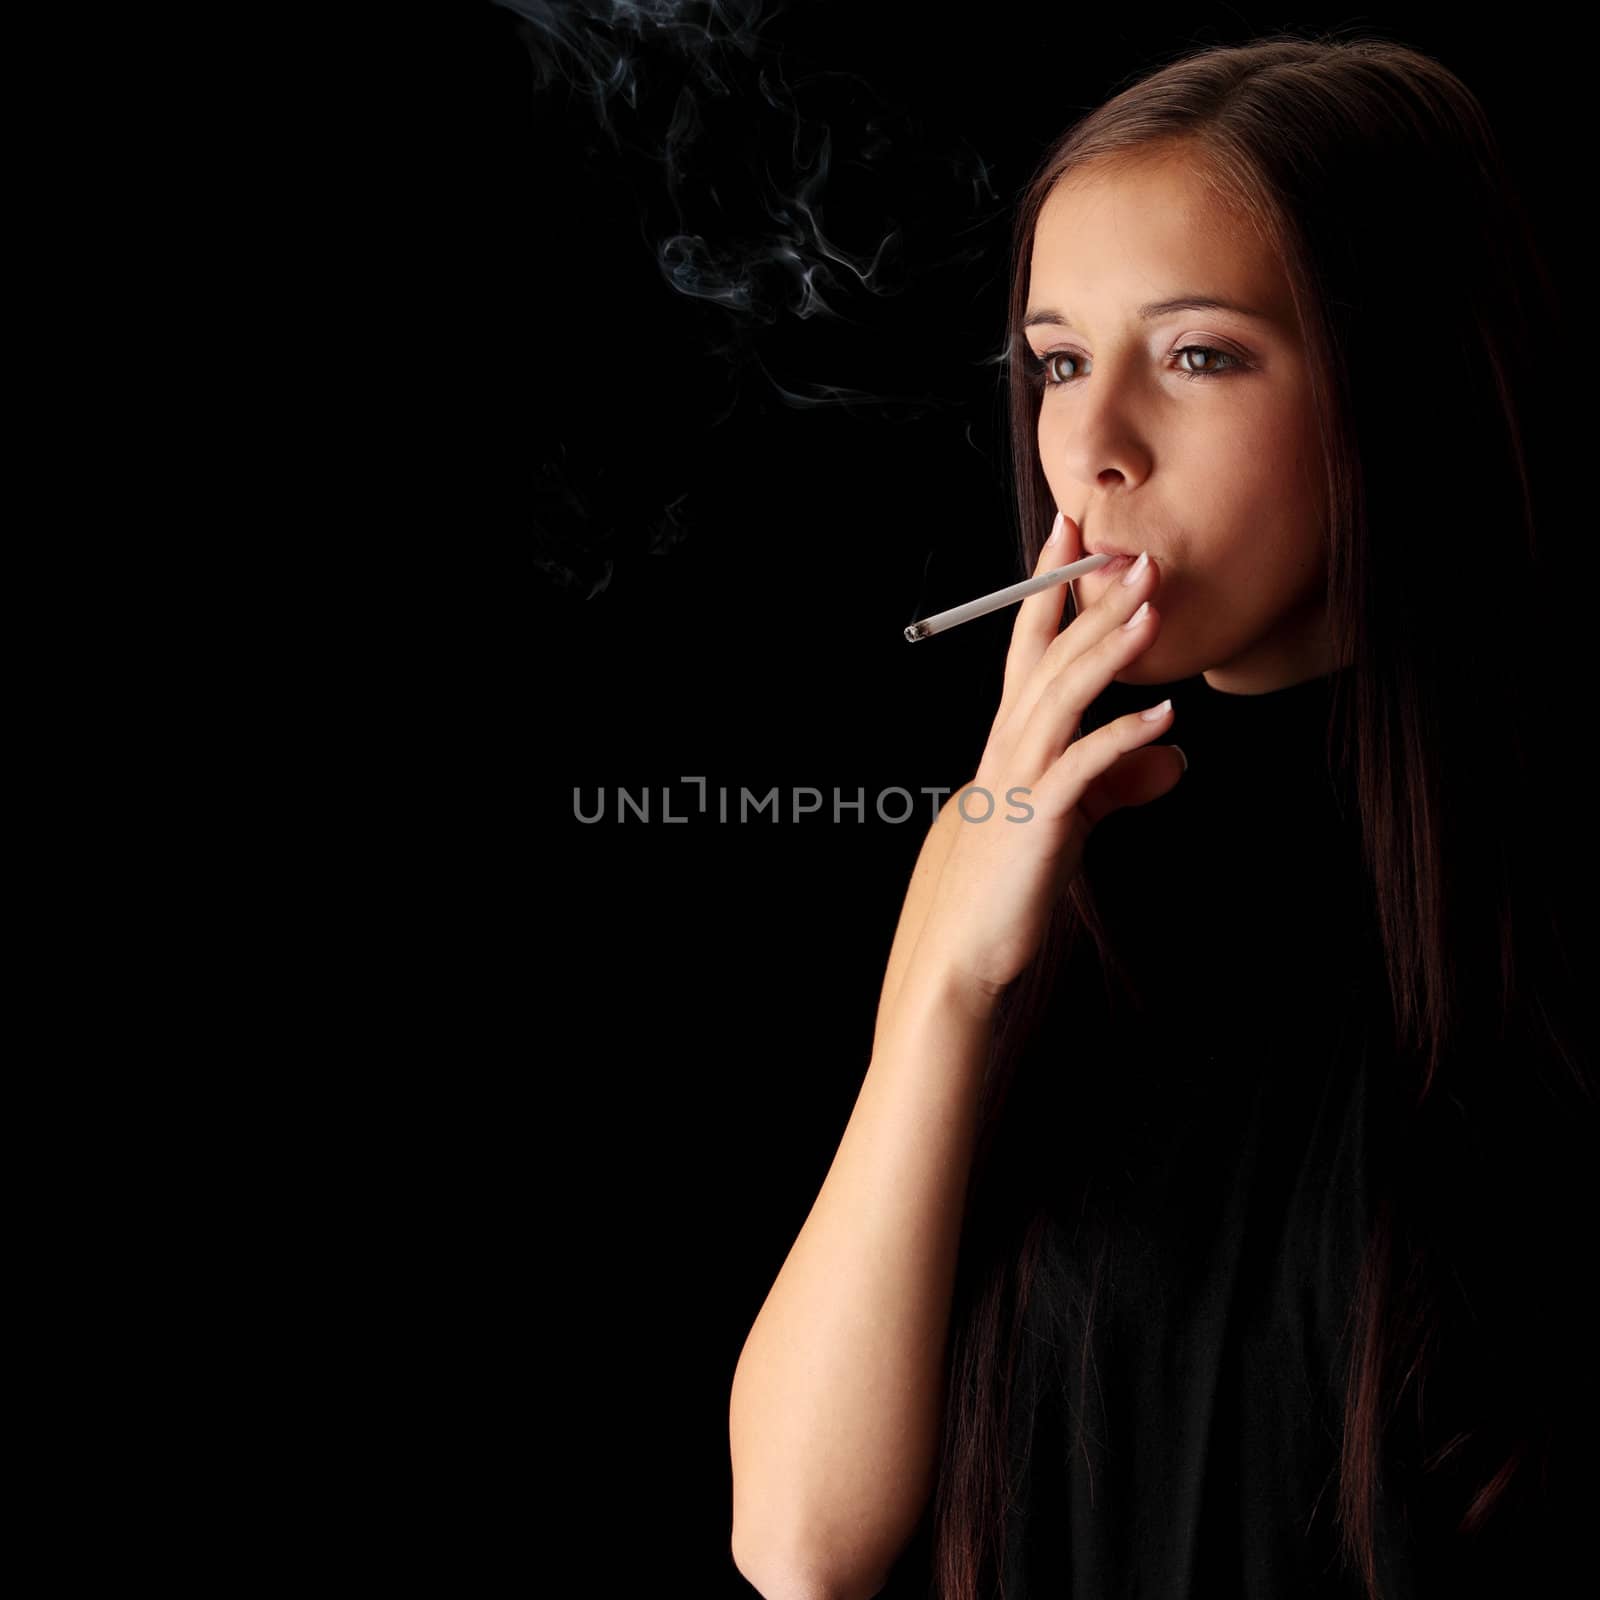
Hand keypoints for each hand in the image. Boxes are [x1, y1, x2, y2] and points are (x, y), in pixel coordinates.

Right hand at [909, 512, 1183, 1003]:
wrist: (968, 947)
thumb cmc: (1012, 878)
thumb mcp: (1073, 819)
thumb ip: (1118, 781)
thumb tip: (1175, 755)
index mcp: (1012, 738)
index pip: (1028, 643)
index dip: (1048, 585)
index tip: (1072, 528)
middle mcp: (1009, 746)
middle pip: (1049, 656)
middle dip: (1090, 600)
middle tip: (1136, 551)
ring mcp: (1020, 780)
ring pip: (1062, 698)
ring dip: (1107, 649)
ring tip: (1150, 608)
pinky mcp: (1039, 821)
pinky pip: (1083, 770)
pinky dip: (1123, 739)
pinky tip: (1165, 716)